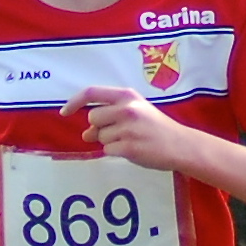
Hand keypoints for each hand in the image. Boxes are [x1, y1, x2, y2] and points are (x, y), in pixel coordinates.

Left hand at [63, 86, 192, 170]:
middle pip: (93, 118)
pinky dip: (116, 152)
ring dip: (109, 141)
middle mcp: (126, 109)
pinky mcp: (129, 147)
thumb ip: (110, 117)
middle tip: (117, 132)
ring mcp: (127, 128)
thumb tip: (85, 133)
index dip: (74, 101)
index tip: (65, 112)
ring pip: (99, 136)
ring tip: (130, 140)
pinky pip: (107, 150)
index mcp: (127, 95)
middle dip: (99, 127)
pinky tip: (132, 150)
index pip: (92, 92)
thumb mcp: (135, 112)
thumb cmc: (156, 128)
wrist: (180, 145)